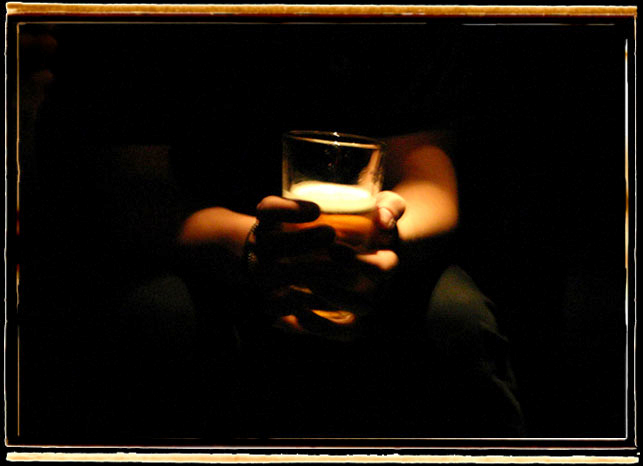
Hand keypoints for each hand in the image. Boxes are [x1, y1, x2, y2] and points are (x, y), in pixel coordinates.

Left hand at [250, 192, 405, 339]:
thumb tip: (382, 218)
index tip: (333, 249)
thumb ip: (389, 207)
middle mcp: (379, 291)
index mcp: (389, 263)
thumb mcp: (385, 206)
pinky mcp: (346, 321)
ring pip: (350, 324)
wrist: (366, 239)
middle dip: (334, 290)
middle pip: (364, 302)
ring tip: (293, 296)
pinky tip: (287, 319)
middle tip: (306, 276)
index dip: (360, 263)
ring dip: (322, 314)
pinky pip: (334, 335)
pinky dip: (312, 330)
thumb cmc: (373, 218)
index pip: (383, 269)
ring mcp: (363, 307)